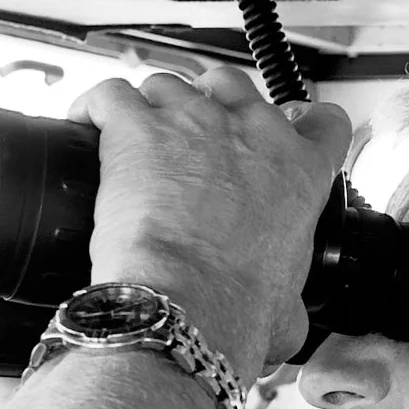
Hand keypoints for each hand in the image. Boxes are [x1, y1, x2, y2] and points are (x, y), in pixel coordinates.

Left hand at [71, 67, 352, 376]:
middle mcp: (250, 133)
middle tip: (190, 141)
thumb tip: (287, 322)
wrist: (189, 304)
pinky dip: (95, 105)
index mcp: (299, 172)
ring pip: (169, 86)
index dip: (296, 124)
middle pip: (231, 87)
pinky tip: (88, 123)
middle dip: (210, 104)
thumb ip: (292, 304)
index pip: (320, 122)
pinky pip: (110, 94)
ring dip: (152, 107)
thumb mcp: (288, 311)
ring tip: (134, 140)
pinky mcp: (136, 127)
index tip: (275, 136)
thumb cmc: (236, 307)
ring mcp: (192, 122)